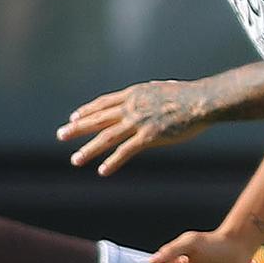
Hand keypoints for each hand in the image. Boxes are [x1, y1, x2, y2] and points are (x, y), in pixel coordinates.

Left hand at [58, 81, 207, 174]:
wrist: (202, 101)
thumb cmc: (190, 96)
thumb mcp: (164, 91)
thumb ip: (151, 97)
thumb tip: (152, 100)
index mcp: (134, 94)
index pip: (103, 103)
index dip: (87, 111)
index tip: (74, 117)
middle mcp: (131, 107)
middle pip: (98, 119)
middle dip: (78, 128)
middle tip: (61, 135)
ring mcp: (139, 122)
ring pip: (107, 137)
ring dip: (89, 149)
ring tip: (75, 160)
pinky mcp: (149, 136)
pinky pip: (126, 151)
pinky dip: (113, 161)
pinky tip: (102, 171)